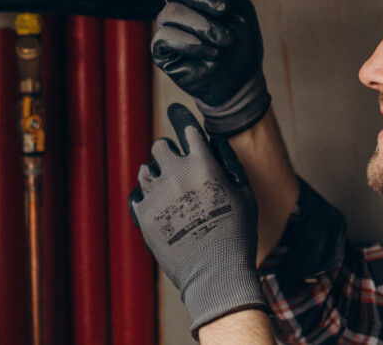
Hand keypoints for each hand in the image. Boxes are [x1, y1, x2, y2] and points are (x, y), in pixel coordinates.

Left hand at [129, 103, 267, 336]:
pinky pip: (137, 196)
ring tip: (169, 190)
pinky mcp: (144, 216)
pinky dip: (147, 199)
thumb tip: (213, 142)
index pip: (186, 126)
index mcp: (204, 164)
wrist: (216, 274)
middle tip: (177, 164)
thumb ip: (228, 163)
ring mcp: (157, 195)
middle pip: (160, 146)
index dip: (180, 115)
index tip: (176, 110)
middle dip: (168, 151)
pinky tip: (160, 208)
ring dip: (156, 175)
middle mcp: (176, 173)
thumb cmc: (238, 234)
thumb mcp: (245, 194)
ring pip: (146, 170)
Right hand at [151, 0, 269, 134]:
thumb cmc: (241, 46)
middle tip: (223, 9)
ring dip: (202, 24)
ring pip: (171, 12)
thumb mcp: (240, 9)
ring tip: (223, 39)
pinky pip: (166, 36)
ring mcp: (169, 28)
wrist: (240, 81)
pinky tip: (210, 52)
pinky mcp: (163, 50)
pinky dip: (191, 43)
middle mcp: (180, 7)